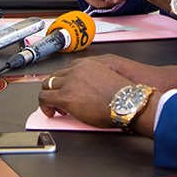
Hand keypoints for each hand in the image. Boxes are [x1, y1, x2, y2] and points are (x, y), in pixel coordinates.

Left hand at [38, 55, 176, 134]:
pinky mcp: (66, 96)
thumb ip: (97, 78)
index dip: (65, 81)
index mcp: (89, 64)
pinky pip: (45, 99)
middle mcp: (77, 69)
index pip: (67, 69)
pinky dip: (45, 106)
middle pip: (55, 76)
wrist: (130, 101)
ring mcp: (70, 82)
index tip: (66, 89)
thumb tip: (93, 89)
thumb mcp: (111, 78)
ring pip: (47, 86)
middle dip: (55, 89)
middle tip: (59, 101)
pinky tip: (51, 112)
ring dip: (49, 97)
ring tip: (55, 108)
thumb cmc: (126, 94)